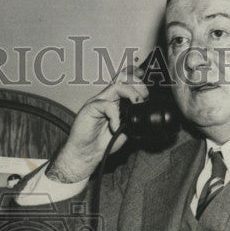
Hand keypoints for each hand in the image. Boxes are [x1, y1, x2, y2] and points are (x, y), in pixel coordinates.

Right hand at [46, 66, 148, 182]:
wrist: (85, 154)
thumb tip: (144, 117)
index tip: (144, 79)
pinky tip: (116, 126)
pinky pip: (107, 105)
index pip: (124, 81)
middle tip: (144, 95)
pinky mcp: (90, 108)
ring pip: (116, 87)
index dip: (135, 76)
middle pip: (122, 79)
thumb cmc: (101, 143)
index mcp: (113, 101)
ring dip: (130, 93)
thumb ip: (132, 122)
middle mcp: (105, 98)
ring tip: (136, 103)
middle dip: (136, 83)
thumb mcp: (124, 132)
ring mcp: (97, 102)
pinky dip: (115, 116)